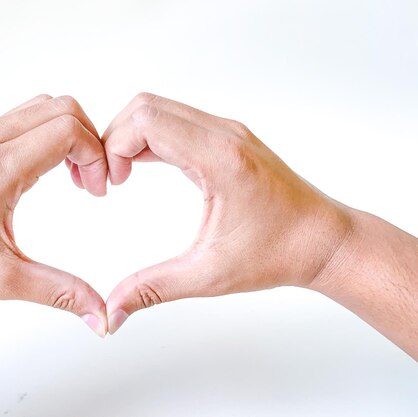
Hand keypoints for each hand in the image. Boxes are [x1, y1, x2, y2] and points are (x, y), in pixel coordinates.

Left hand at [0, 95, 108, 335]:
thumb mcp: (1, 280)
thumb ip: (59, 292)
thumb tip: (99, 315)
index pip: (69, 130)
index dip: (97, 156)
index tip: (97, 190)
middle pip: (62, 107)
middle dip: (90, 141)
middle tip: (90, 183)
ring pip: (42, 107)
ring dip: (69, 135)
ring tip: (72, 178)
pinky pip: (21, 118)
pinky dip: (47, 135)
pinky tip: (43, 174)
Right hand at [102, 93, 353, 333]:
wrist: (325, 241)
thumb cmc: (279, 254)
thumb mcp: (209, 275)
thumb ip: (153, 289)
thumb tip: (113, 310)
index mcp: (220, 159)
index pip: (146, 121)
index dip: (112, 148)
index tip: (110, 185)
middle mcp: (224, 134)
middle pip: (146, 106)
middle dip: (113, 138)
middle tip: (108, 179)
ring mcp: (228, 132)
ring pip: (160, 109)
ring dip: (130, 135)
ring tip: (120, 174)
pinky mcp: (229, 138)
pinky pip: (177, 120)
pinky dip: (150, 137)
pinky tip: (141, 167)